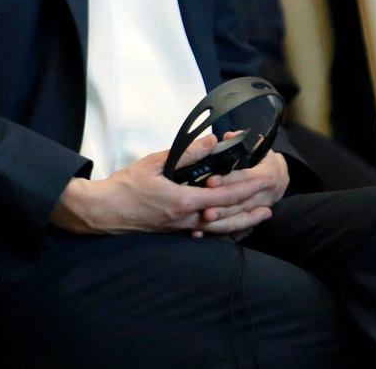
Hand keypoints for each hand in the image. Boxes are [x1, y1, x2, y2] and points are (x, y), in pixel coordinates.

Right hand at [49, 140, 280, 236]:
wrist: (104, 211)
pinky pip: (207, 233)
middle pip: (229, 216)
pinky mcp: (175, 231)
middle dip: (252, 207)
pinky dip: (223, 229)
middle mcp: (188, 218)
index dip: (247, 187)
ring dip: (244, 221)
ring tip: (261, 216)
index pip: (225, 195)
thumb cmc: (124, 187)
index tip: (264, 179)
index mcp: (184, 201)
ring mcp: (182, 228)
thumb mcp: (154, 163)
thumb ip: (186, 153)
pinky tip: (230, 226)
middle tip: (271, 200)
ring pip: (221, 228)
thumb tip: (211, 142)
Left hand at [193, 139, 287, 234]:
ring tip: (204, 222)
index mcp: (266, 176)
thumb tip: (228, 135)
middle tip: (203, 210)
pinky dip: (222, 230)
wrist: (281, 176)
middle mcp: (265, 195)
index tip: (209, 181)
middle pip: (241, 202)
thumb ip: (242, 140)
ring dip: (223, 221)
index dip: (227, 180)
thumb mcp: (258, 146)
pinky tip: (203, 233)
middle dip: (222, 207)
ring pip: (240, 217)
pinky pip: (238, 227)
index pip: (245, 178)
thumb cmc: (263, 159)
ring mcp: (260, 209)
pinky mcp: (254, 219)